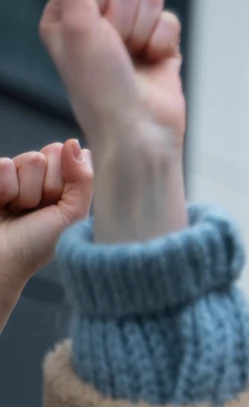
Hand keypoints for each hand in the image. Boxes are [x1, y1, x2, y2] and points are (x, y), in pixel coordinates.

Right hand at [0, 141, 92, 292]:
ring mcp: (14, 176)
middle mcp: (39, 177)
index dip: (64, 182)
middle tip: (35, 210)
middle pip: (51, 153)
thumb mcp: (72, 215)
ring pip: (30, 159)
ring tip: (18, 211)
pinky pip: (4, 165)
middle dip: (45, 187)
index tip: (56, 206)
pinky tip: (1, 205)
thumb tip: (74, 144)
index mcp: (63, 184)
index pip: (71, 157)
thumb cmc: (37, 244)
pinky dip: (4, 189)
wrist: (1, 262)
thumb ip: (82, 179)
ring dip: (24, 192)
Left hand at [38, 0, 185, 242]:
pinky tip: (154, 63)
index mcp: (67, 14)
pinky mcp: (160, 46)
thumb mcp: (76, 25)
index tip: (93, 27)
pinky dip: (164, 42)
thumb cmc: (99, 85)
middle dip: (125, 15)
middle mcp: (97, 22)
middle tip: (116, 47)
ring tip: (135, 58)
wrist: (139, 129)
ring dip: (145, 29)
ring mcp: (130, 34)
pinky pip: (170, 19)